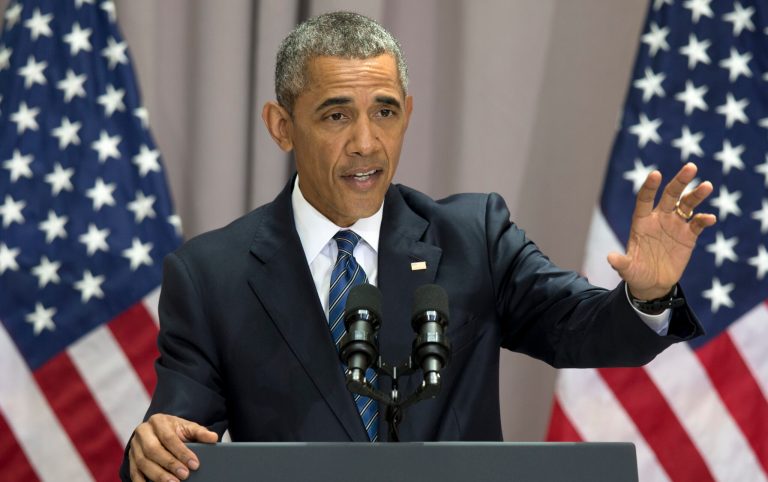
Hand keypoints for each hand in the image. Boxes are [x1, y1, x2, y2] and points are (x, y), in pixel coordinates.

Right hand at [128, 413, 217, 481]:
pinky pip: (134, 472)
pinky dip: (142, 481)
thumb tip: (213, 438)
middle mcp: (143, 432)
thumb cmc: (175, 430)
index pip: (169, 437)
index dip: (182, 452)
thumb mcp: (187, 427)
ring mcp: (134, 446)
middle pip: (153, 450)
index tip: (195, 464)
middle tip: (185, 476)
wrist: (157, 431)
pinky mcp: (130, 458)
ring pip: (142, 462)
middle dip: (170, 464)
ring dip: (158, 475)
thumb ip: (200, 432)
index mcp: (158, 421)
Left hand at [607, 162, 716, 299]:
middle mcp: (658, 218)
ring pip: (686, 205)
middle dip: (680, 181)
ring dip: (696, 195)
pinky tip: (709, 218)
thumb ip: (621, 263)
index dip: (650, 187)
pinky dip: (703, 220)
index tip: (656, 174)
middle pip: (670, 195)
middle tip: (691, 167)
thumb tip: (611, 258)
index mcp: (641, 221)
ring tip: (706, 186)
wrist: (652, 284)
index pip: (644, 199)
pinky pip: (697, 224)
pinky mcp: (688, 236)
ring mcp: (674, 225)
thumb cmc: (636, 273)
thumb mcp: (627, 270)